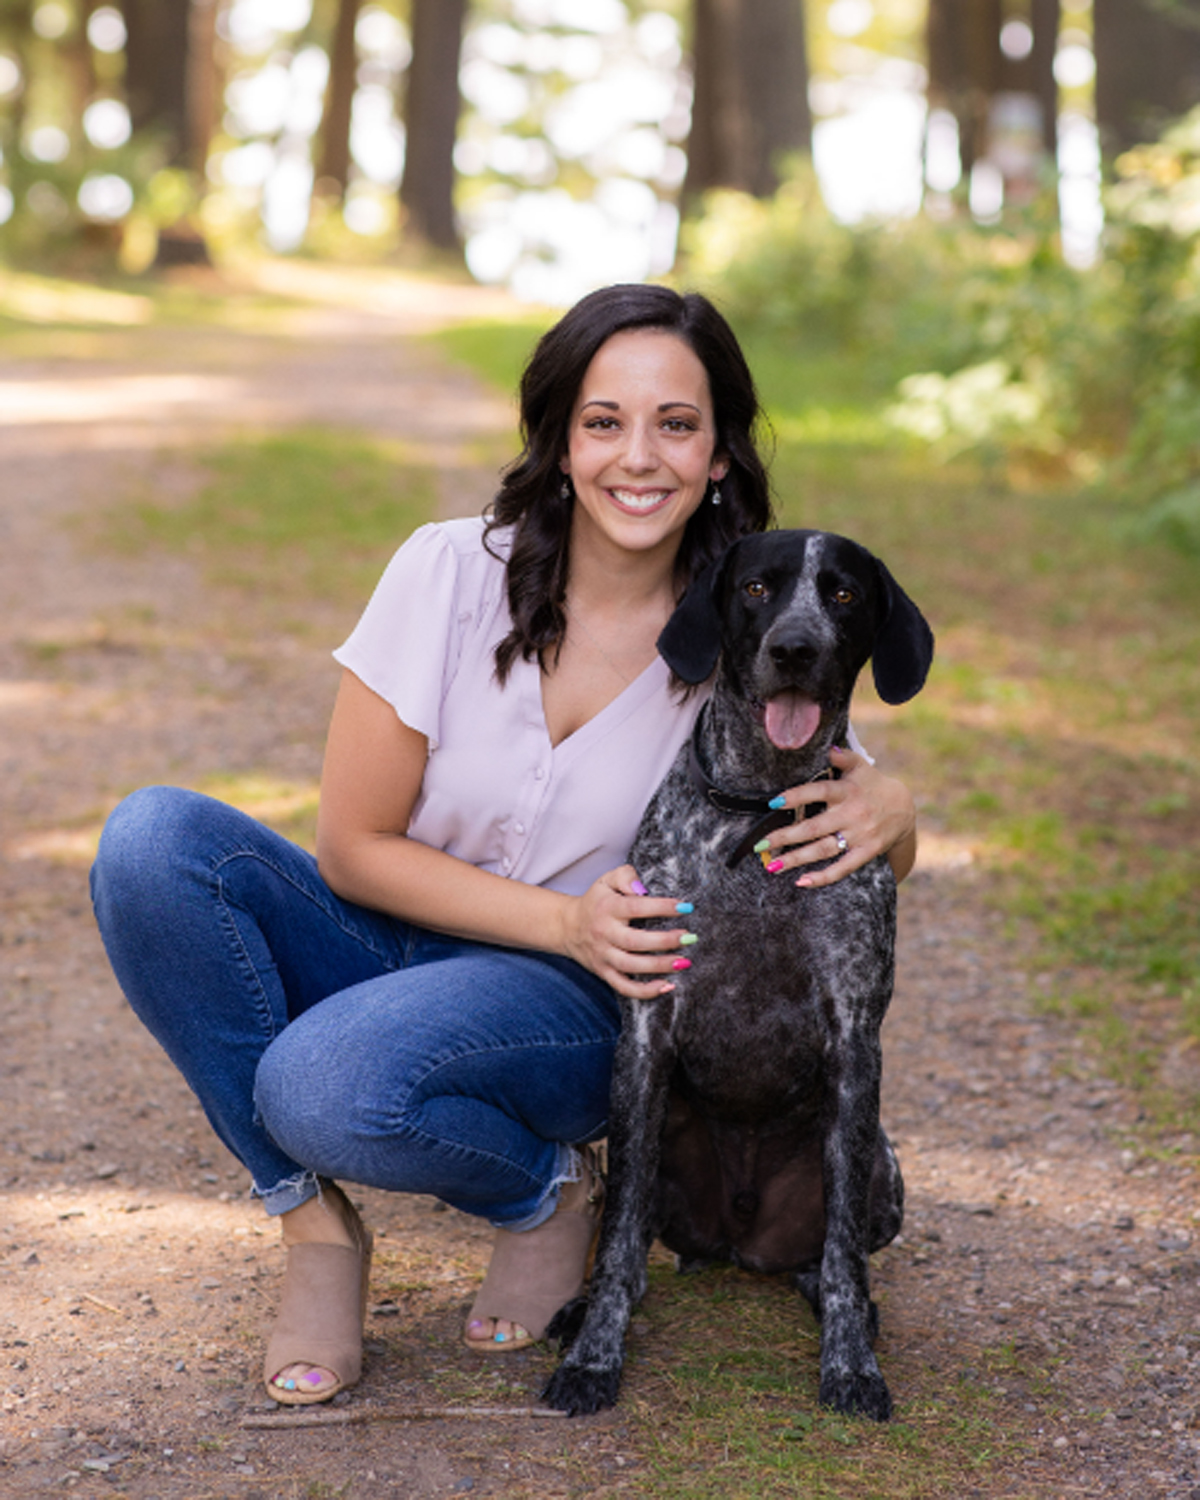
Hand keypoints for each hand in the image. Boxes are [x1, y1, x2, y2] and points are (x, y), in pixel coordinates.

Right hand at [561, 865, 696, 998]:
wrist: (567, 927)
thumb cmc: (596, 902)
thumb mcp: (606, 880)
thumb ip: (625, 876)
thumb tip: (642, 889)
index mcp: (608, 908)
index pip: (636, 907)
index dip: (661, 907)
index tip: (685, 908)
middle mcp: (604, 933)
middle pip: (635, 941)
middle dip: (664, 941)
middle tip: (688, 937)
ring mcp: (604, 956)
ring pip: (632, 966)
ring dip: (659, 966)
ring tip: (684, 962)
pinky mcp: (605, 972)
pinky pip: (624, 987)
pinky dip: (645, 991)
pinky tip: (667, 986)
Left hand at [756, 746, 916, 889]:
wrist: (905, 810)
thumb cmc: (872, 785)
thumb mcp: (861, 767)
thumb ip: (843, 756)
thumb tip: (827, 746)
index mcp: (847, 791)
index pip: (819, 792)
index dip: (796, 796)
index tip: (773, 803)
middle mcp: (852, 814)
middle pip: (814, 828)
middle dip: (785, 836)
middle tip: (760, 844)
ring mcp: (859, 836)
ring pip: (823, 850)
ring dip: (796, 859)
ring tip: (772, 866)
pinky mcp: (866, 853)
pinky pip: (843, 868)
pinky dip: (823, 877)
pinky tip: (802, 881)